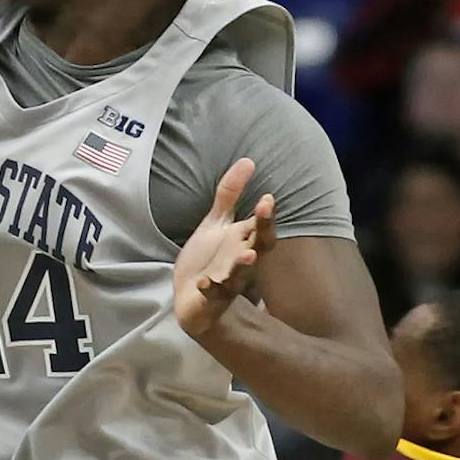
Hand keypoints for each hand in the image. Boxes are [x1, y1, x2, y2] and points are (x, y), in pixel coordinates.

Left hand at [172, 158, 275, 336]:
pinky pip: (212, 296)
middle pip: (258, 248)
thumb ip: (230, 194)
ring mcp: (227, 282)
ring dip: (243, 265)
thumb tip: (248, 160)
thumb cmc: (210, 258)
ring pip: (239, 275)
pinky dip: (209, 290)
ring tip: (247, 253)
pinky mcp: (210, 299)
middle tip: (264, 214)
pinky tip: (203, 283)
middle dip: (262, 232)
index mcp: (244, 243)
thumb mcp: (217, 222)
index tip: (267, 197)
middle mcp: (241, 263)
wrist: (192, 297)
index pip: (261, 229)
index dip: (265, 215)